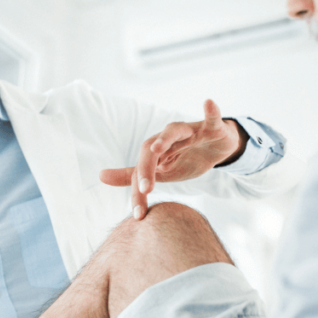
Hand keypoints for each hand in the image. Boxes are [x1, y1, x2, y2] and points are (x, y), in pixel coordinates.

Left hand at [100, 99, 246, 219]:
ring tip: (156, 148)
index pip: (142, 170)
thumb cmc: (187, 158)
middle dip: (147, 169)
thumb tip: (101, 176)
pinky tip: (207, 103)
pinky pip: (211, 118)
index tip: (138, 215)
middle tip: (146, 189)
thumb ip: (133, 175)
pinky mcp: (212, 127)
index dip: (138, 192)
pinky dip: (211, 111)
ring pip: (173, 130)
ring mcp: (190, 131)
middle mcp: (169, 138)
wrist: (217, 148)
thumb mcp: (161, 172)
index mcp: (157, 150)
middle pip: (151, 150)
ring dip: (164, 138)